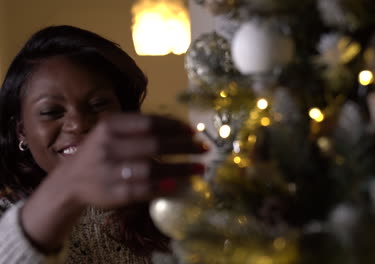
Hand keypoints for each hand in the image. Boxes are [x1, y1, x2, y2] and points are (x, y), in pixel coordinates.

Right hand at [51, 113, 207, 208]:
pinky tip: (180, 186)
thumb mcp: (112, 133)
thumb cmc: (100, 152)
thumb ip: (140, 129)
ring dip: (180, 169)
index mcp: (110, 127)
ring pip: (151, 169)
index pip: (148, 123)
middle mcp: (108, 147)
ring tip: (200, 169)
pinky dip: (163, 188)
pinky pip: (143, 191)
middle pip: (154, 145)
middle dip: (184, 147)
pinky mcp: (112, 194)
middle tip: (205, 149)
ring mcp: (109, 172)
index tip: (194, 131)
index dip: (175, 126)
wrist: (70, 181)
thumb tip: (181, 128)